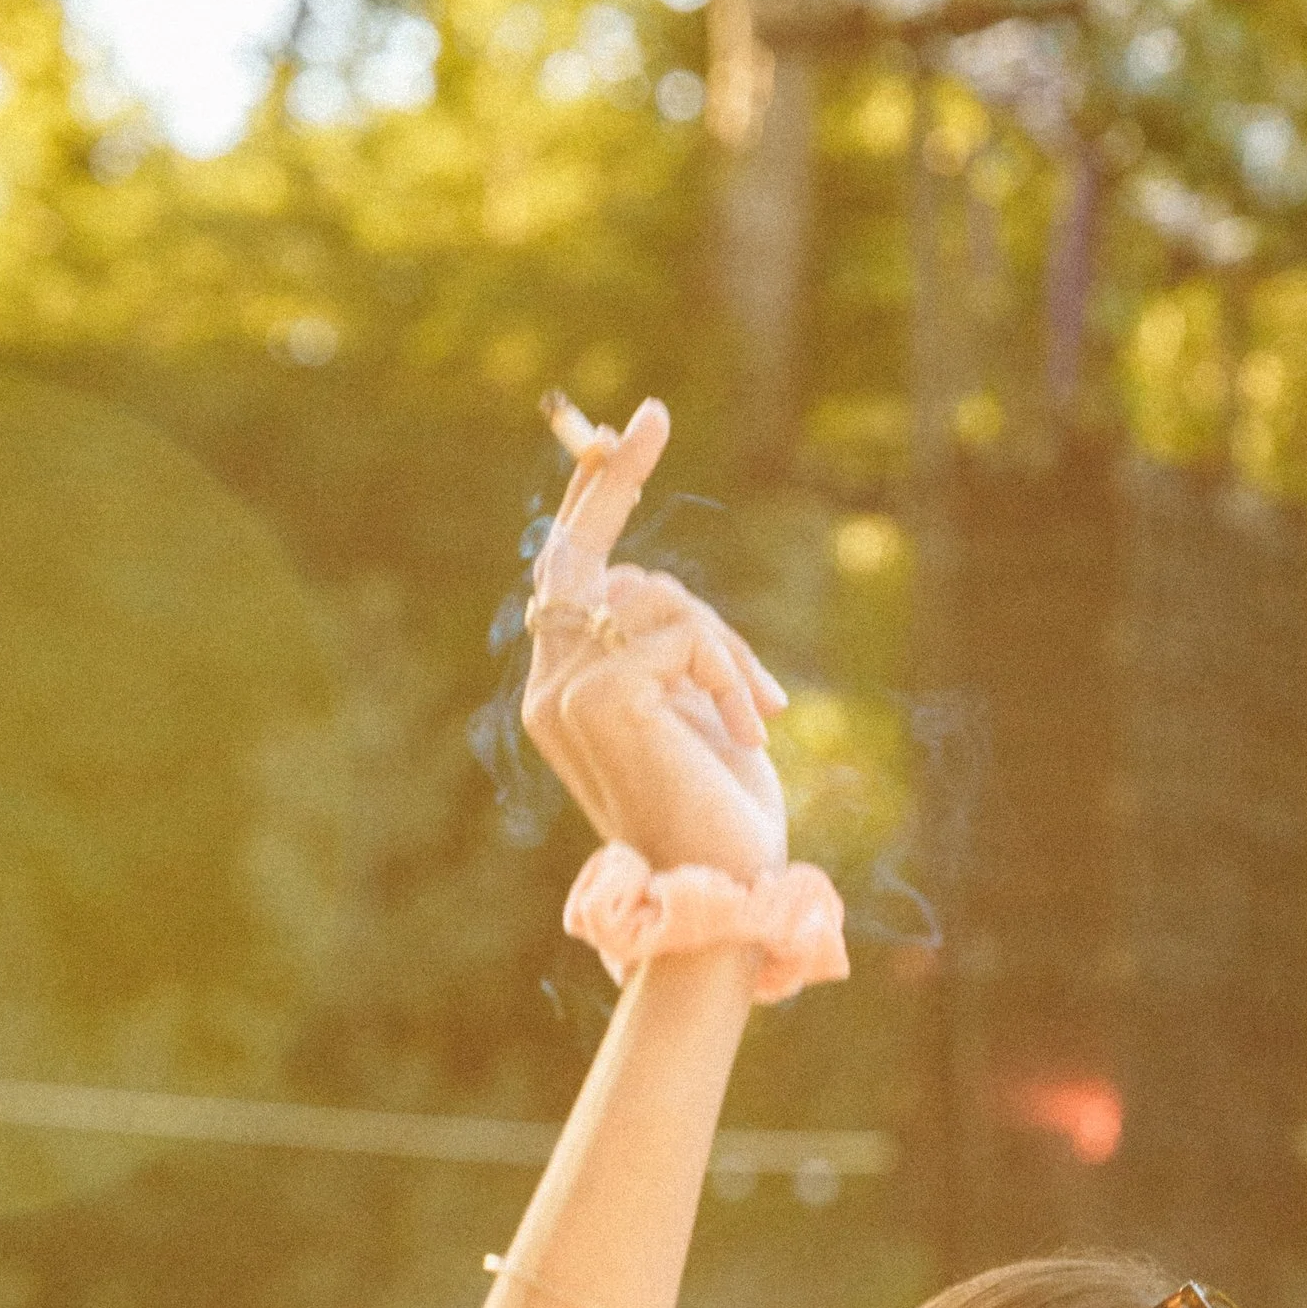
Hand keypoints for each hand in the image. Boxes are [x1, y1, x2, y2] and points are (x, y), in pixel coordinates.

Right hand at [521, 399, 790, 887]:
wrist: (728, 893)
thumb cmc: (723, 818)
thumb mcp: (698, 717)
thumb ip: (669, 656)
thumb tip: (665, 600)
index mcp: (564, 691)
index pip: (568, 576)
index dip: (591, 502)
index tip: (623, 434)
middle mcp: (550, 686)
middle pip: (589, 554)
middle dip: (616, 477)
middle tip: (651, 415)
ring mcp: (567, 691)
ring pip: (660, 596)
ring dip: (725, 647)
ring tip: (756, 713)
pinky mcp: (603, 697)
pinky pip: (684, 633)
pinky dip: (731, 674)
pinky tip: (748, 731)